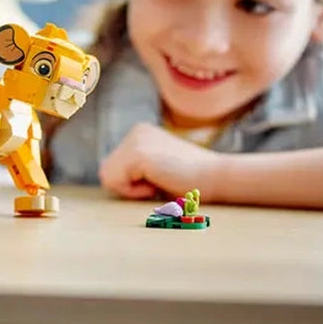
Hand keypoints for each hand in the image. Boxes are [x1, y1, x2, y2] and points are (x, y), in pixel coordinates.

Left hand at [98, 122, 222, 200]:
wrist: (216, 178)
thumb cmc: (191, 182)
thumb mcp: (157, 170)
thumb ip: (134, 170)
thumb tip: (106, 175)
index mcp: (141, 133)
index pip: (113, 166)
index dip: (132, 184)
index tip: (160, 179)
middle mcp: (136, 131)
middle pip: (107, 171)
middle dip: (128, 186)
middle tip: (159, 182)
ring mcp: (136, 140)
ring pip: (109, 177)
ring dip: (132, 190)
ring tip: (159, 182)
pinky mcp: (138, 154)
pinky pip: (118, 183)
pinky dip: (135, 192)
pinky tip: (158, 183)